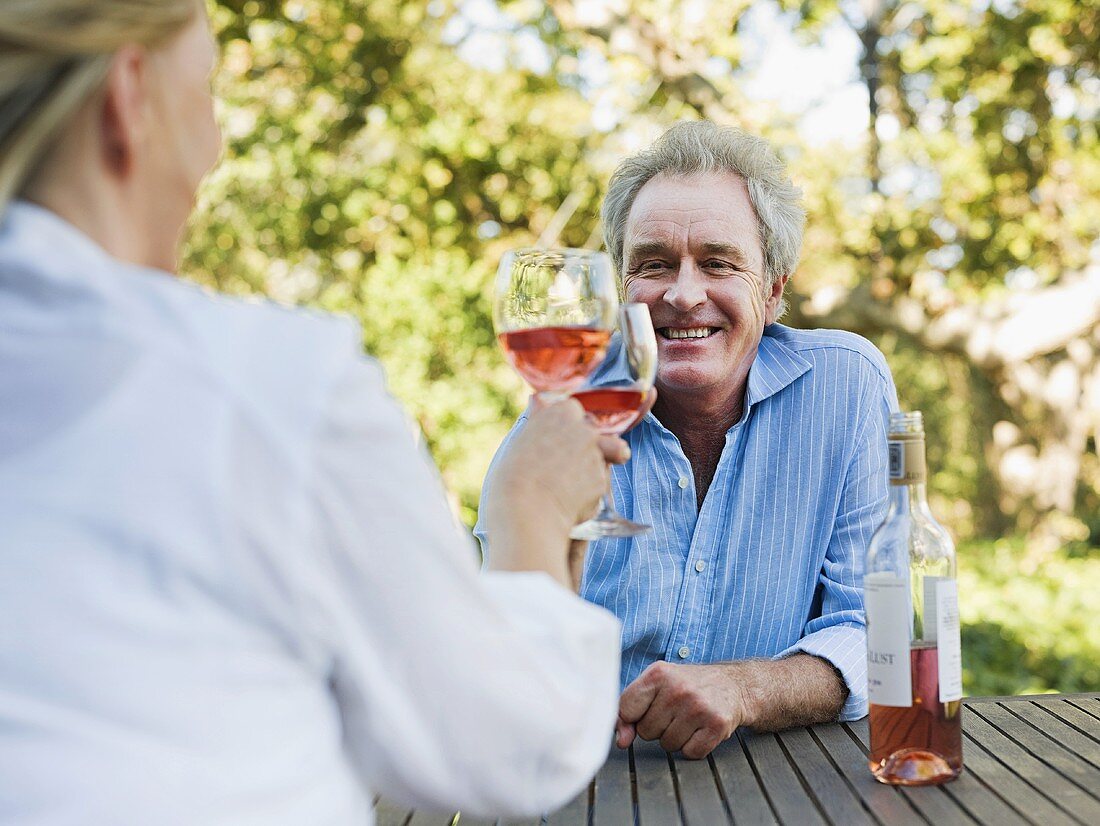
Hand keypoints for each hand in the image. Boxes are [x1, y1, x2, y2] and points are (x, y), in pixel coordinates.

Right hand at [481, 398, 628, 589]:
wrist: (525, 511)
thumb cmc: (512, 478)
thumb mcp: (519, 439)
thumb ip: (537, 422)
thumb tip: (539, 400)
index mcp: (561, 413)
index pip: (573, 410)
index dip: (567, 427)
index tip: (557, 441)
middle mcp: (584, 429)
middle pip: (592, 434)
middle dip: (585, 448)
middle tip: (562, 469)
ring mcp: (596, 455)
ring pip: (600, 460)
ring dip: (589, 471)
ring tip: (564, 488)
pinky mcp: (602, 481)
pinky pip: (597, 486)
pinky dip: (587, 495)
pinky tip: (567, 503)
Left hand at [616, 662, 749, 758]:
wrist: (733, 684)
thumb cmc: (689, 685)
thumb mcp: (657, 685)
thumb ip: (631, 710)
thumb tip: (621, 741)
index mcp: (658, 673)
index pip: (626, 709)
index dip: (631, 718)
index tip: (643, 712)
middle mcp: (678, 688)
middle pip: (646, 732)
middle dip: (658, 727)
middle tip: (674, 712)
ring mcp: (698, 707)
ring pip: (667, 745)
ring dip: (676, 738)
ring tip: (688, 719)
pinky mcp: (716, 725)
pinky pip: (690, 753)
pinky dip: (694, 746)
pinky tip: (701, 729)